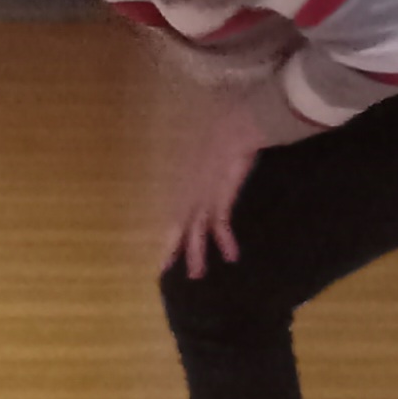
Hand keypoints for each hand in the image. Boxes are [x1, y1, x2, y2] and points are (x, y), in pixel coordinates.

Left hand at [165, 107, 262, 278]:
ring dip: (196, 254)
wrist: (233, 124)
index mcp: (185, 176)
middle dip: (172, 248)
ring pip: (195, 231)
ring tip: (197, 274)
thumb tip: (213, 150)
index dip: (171, 225)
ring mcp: (202, 194)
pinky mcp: (219, 197)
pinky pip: (220, 226)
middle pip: (177, 224)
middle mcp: (189, 188)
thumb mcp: (210, 140)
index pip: (175, 207)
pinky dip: (225, 242)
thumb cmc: (224, 125)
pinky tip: (231, 256)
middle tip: (165, 268)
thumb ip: (209, 149)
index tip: (167, 241)